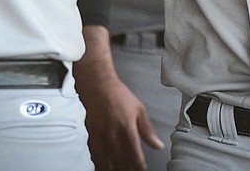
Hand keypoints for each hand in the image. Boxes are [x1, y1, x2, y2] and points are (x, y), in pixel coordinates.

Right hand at [74, 28, 163, 169]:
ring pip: (106, 164)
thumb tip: (158, 145)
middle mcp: (113, 137)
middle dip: (127, 170)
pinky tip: (105, 166)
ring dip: (114, 169)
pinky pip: (95, 158)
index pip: (135, 157)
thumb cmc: (118, 95)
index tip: (142, 170)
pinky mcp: (91, 139)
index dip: (139, 167)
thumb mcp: (139, 110)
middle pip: (121, 164)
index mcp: (127, 130)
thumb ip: (148, 131)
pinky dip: (101, 165)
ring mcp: (100, 139)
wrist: (97, 87)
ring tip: (120, 170)